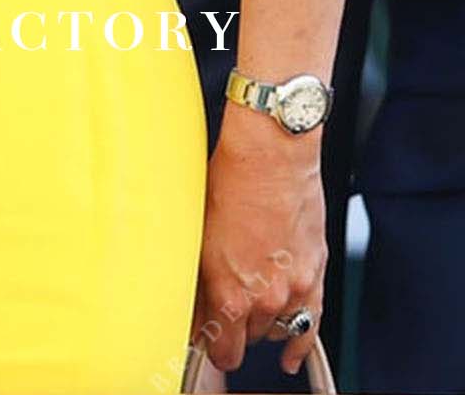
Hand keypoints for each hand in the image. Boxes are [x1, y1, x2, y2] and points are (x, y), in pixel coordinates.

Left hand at [190, 109, 327, 377]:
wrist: (270, 154)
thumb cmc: (231, 181)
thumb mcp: (200, 235)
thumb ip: (201, 283)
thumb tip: (197, 312)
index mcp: (228, 291)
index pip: (221, 348)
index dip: (213, 346)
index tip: (208, 341)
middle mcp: (263, 298)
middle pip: (247, 338)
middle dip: (236, 326)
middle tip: (227, 308)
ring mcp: (292, 289)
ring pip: (275, 329)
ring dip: (263, 322)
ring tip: (252, 306)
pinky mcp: (314, 274)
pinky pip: (311, 325)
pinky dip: (301, 345)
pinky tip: (292, 357)